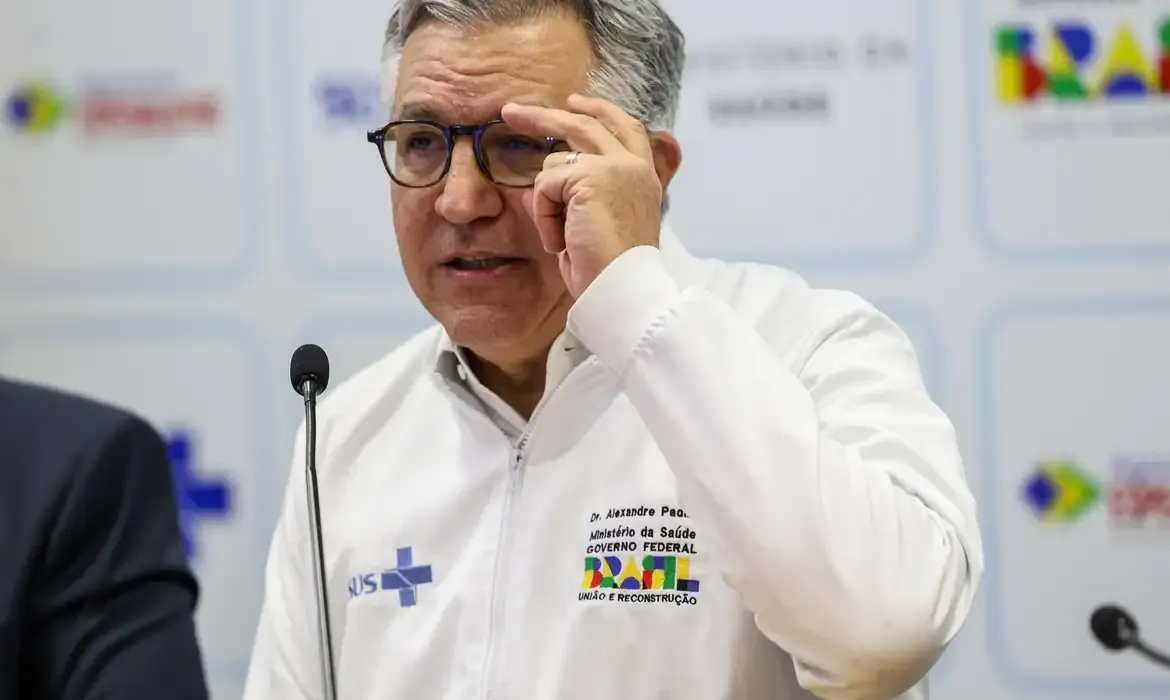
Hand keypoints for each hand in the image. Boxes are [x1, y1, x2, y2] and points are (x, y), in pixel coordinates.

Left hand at [501, 94, 662, 297]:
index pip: (624, 126)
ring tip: (564, 236)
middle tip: (510, 111)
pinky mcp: (590, 175)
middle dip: (543, 115)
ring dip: (547, 203)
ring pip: (553, 161)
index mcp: (643, 176)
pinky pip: (545, 185)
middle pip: (584, 122)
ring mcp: (614, 166)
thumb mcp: (607, 222)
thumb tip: (559, 166)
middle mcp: (634, 165)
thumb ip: (594, 190)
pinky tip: (562, 240)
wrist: (621, 289)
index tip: (574, 101)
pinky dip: (545, 216)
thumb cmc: (609, 269)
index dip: (599, 110)